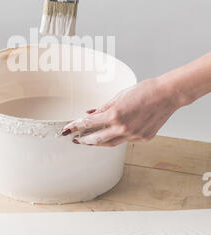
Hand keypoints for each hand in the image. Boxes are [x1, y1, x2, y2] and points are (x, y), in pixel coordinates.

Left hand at [62, 78, 179, 145]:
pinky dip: (118, 137)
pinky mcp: (143, 138)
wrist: (167, 95)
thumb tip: (90, 114)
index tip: (67, 129)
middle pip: (97, 140)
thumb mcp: (119, 96)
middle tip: (76, 139)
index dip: (76, 126)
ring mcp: (134, 135)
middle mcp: (123, 128)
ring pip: (111, 144)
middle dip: (84, 140)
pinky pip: (126, 141)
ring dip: (99, 143)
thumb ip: (103, 107)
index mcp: (115, 115)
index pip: (88, 123)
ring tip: (91, 140)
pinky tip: (115, 132)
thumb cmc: (145, 91)